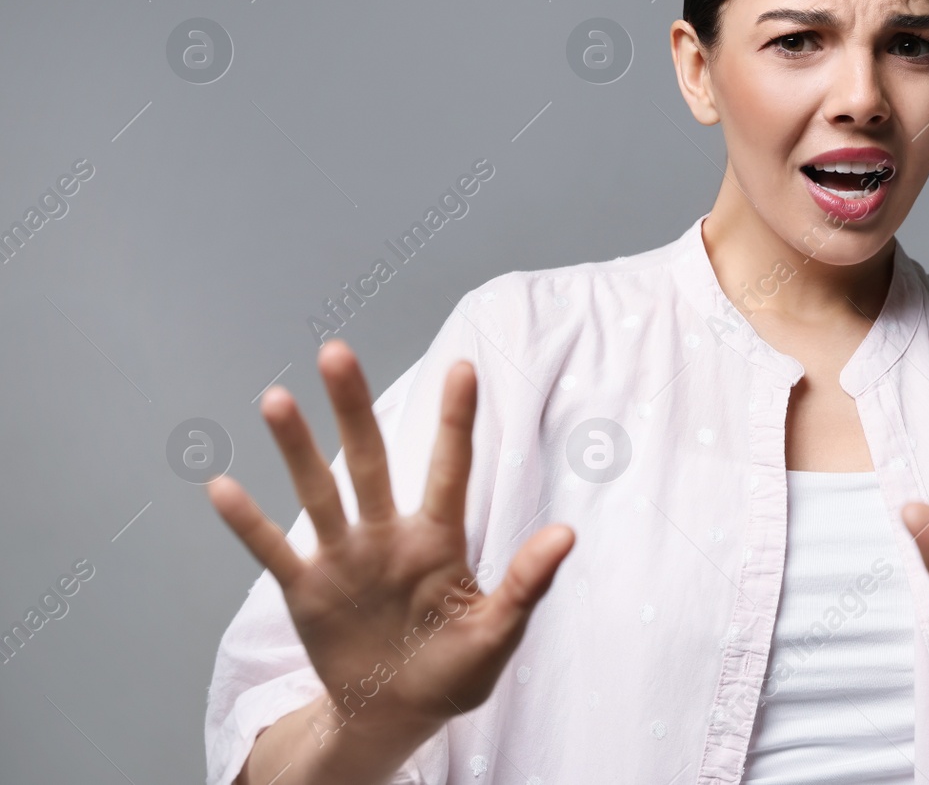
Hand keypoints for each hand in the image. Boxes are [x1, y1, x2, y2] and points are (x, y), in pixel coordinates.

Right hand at [208, 339, 573, 736]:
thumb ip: (526, 583)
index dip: (456, 420)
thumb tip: (567, 534)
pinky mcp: (307, 591)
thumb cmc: (455, 669)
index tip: (464, 366)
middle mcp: (387, 535)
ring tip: (277, 400)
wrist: (398, 714)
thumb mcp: (498, 632)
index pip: (450, 469)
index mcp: (439, 540)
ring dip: (297, 449)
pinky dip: (247, 523)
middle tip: (337, 353)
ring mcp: (344, 559)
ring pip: (319, 492)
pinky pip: (274, 552)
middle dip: (354, 409)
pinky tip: (221, 486)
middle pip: (369, 461)